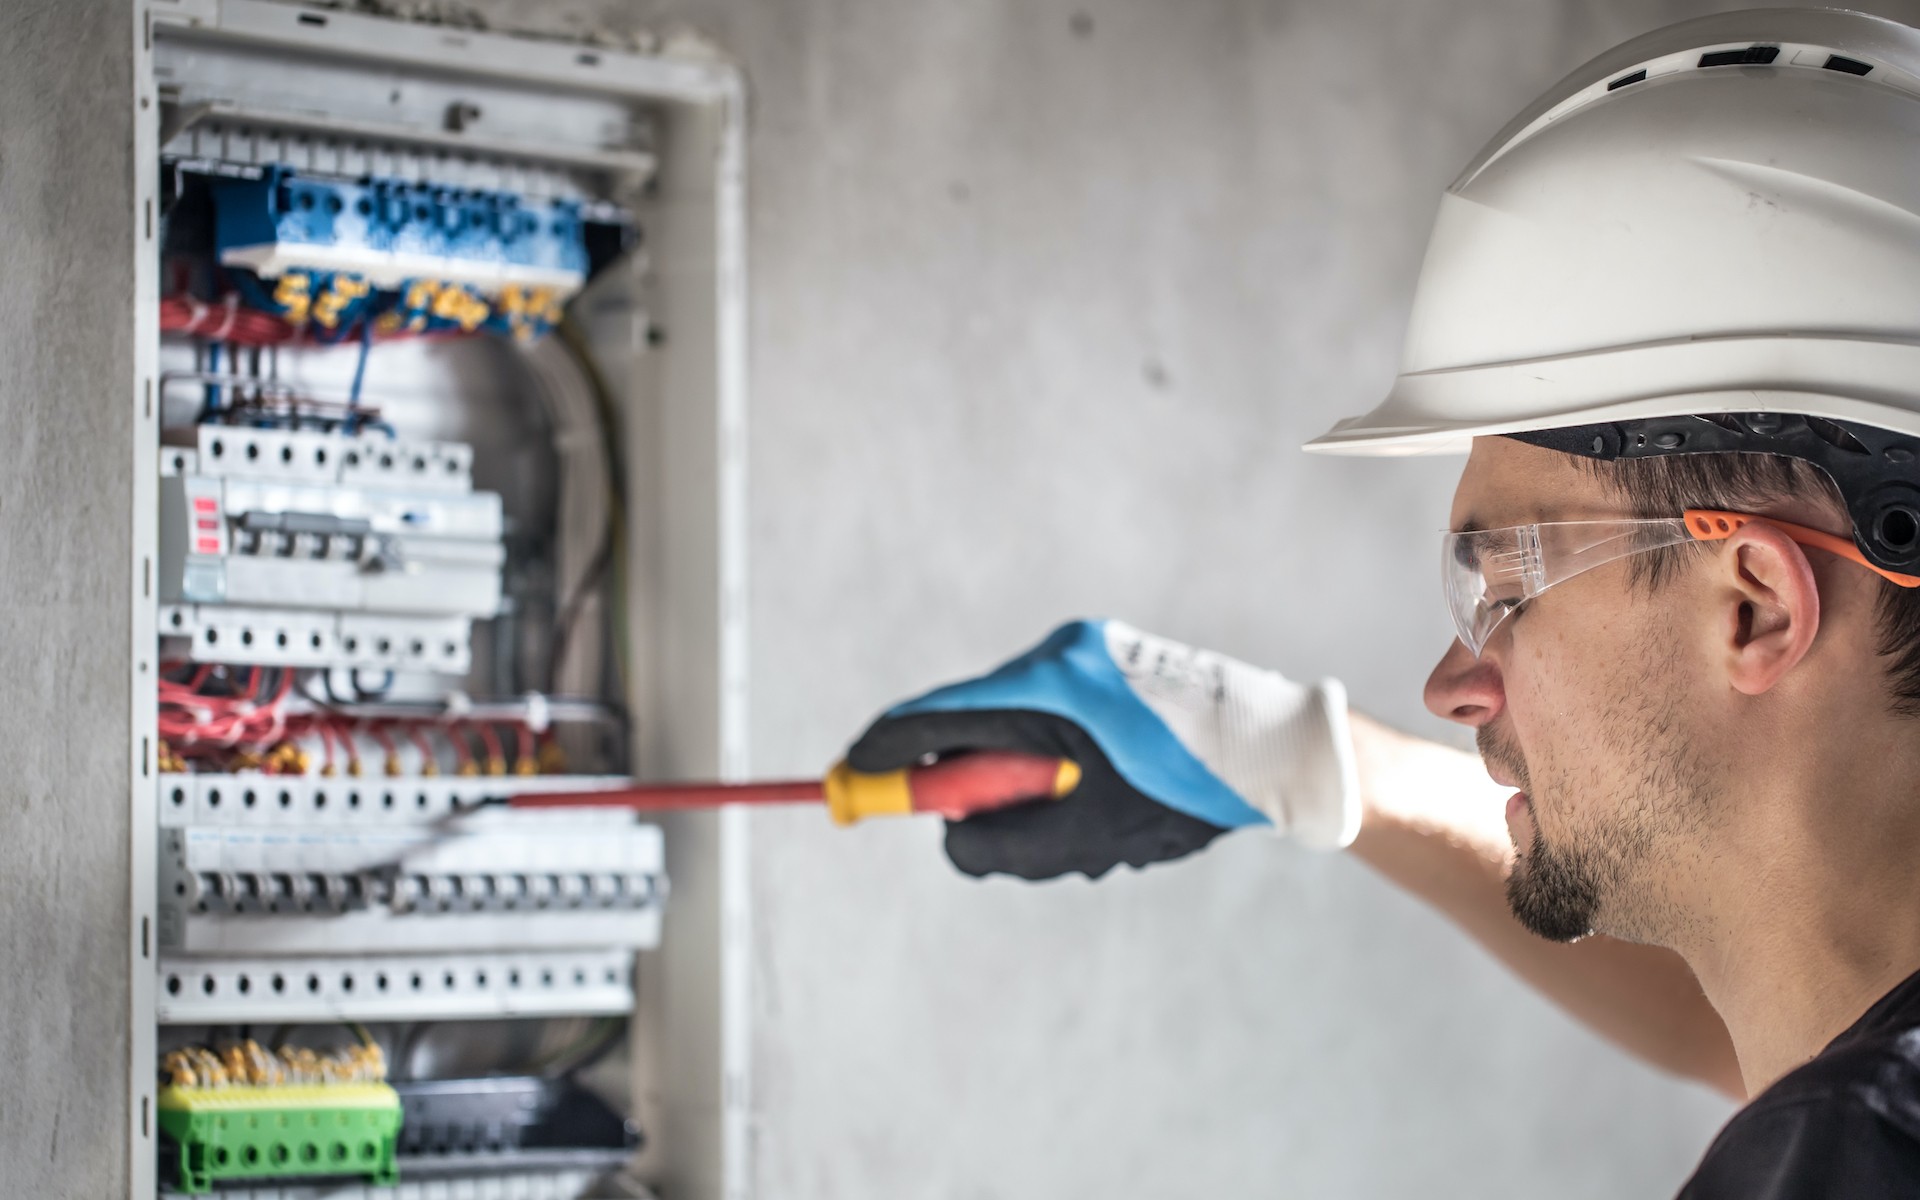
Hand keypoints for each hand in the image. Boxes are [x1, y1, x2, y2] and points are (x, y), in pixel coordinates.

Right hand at [845, 619, 1357, 879]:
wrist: (1280, 751)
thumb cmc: (1190, 790)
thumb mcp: (1086, 836)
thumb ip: (999, 845)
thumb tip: (948, 837)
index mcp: (1052, 683)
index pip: (937, 716)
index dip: (884, 752)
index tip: (847, 780)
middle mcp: (1061, 653)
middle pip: (972, 724)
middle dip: (973, 789)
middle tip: (991, 836)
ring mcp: (1085, 653)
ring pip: (1013, 730)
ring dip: (1027, 787)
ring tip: (1099, 825)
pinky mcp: (1104, 665)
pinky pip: (1050, 722)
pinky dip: (1055, 768)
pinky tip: (1113, 801)